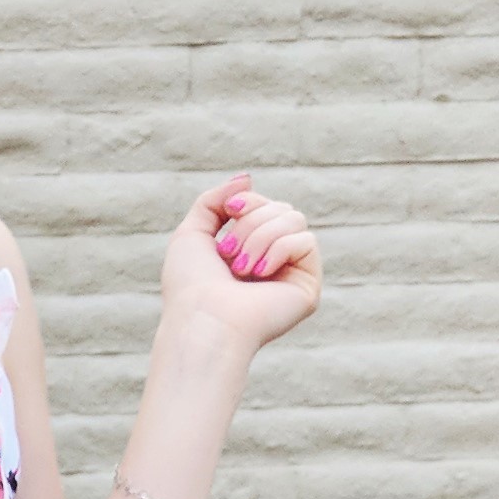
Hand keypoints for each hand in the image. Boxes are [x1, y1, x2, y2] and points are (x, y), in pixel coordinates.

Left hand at [160, 173, 321, 356]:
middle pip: (281, 207)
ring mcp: (292, 275)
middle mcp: (273, 262)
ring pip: (294, 219)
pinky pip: (306, 240)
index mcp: (249, 251)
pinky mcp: (307, 287)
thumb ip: (215, 201)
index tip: (230, 212)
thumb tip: (248, 178)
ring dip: (261, 237)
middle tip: (229, 254)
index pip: (265, 204)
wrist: (203, 320)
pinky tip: (260, 275)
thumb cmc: (191, 285)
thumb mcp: (192, 232)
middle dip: (251, 222)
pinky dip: (279, 249)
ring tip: (241, 269)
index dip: (248, 201)